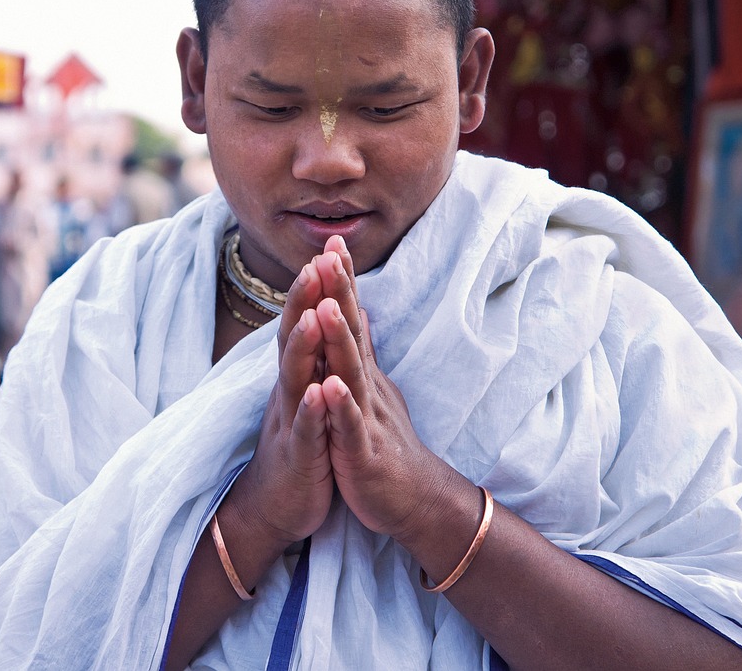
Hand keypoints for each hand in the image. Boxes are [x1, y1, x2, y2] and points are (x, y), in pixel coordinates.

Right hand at [227, 258, 335, 546]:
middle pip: (294, 338)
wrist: (275, 506)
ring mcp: (291, 421)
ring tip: (315, 315)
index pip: (305, 322)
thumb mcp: (311, 394)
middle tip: (316, 262)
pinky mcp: (298, 457)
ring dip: (304, 346)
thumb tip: (329, 310)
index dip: (316, 287)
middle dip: (305, 301)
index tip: (330, 249)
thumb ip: (319, 354)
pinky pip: (304, 430)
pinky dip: (311, 410)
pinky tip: (318, 391)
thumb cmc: (301, 445)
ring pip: (295, 378)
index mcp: (298, 376)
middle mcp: (289, 391)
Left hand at [310, 236, 448, 541]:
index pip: (353, 319)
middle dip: (340, 294)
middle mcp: (366, 387)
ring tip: (328, 307)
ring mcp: (367, 418)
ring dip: (340, 340)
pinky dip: (340, 405)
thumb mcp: (368, 391)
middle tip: (330, 254)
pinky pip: (350, 426)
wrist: (412, 500)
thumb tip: (355, 312)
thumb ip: (360, 353)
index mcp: (361, 374)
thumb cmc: (383, 444)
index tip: (332, 242)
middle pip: (353, 334)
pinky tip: (328, 385)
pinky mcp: (362, 452)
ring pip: (351, 373)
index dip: (343, 282)